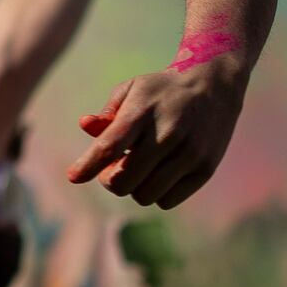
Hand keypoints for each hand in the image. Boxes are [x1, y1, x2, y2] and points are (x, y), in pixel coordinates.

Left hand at [66, 60, 247, 209]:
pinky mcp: (205, 170)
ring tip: (137, 168)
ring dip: (133, 188)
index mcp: (143, 113)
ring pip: (145, 195)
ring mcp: (189, 154)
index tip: (73, 176)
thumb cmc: (163, 90)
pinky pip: (167, 201)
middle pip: (124, 180)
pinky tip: (157, 175)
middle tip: (110, 169)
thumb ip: (108, 113)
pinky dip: (155, 194)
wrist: (214, 85)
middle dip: (109, 179)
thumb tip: (85, 127)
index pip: (110, 146)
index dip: (88, 165)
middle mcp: (167, 135)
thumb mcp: (132, 89)